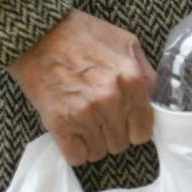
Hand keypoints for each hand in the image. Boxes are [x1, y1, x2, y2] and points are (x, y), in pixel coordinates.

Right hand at [7, 10, 155, 164]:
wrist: (39, 34)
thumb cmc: (84, 35)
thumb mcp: (127, 43)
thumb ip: (145, 73)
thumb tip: (152, 100)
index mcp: (131, 80)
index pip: (143, 130)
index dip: (134, 128)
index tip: (125, 123)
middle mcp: (111, 100)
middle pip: (120, 144)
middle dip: (112, 133)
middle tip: (100, 117)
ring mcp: (85, 114)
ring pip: (99, 152)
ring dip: (93, 142)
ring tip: (84, 122)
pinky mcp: (60, 123)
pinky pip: (76, 157)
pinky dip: (76, 150)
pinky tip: (73, 133)